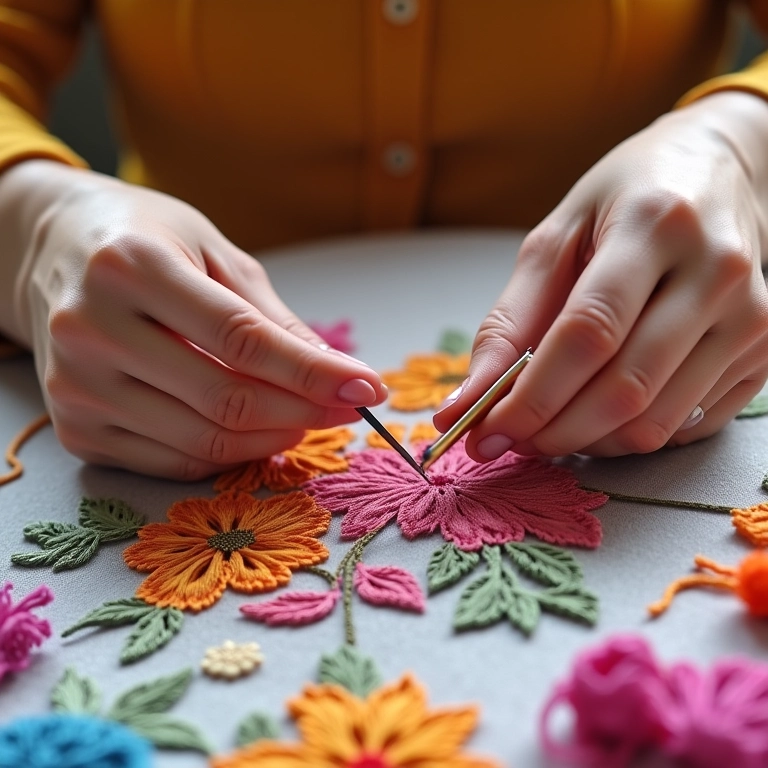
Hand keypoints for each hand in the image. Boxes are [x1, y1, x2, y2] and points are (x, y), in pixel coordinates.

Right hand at [7, 162, 385, 478]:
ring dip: (271, 438)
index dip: (314, 373)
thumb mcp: (215, 253)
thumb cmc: (147, 241)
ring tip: (305, 417)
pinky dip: (227, 455)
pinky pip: (171, 462)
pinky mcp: (74, 427)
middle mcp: (91, 328)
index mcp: (132, 266)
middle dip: (304, 411)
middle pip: (225, 399)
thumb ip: (273, 318)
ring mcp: (76, 385)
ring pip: (201, 441)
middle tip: (346, 407)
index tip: (367, 388)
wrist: (53, 252)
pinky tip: (256, 432)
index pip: (243, 339)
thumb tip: (338, 374)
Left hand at [435, 91, 767, 459]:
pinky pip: (686, 427)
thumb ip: (509, 320)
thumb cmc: (627, 200)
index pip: (588, 332)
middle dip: (552, 430)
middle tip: (508, 437)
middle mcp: (716, 273)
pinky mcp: (763, 353)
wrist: (721, 172)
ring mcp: (750, 318)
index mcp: (654, 226)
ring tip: (547, 426)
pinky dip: (627, 436)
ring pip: (656, 421)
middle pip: (625, 388)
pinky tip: (598, 414)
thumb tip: (467, 400)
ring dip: (586, 442)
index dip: (531, 396)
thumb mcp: (556, 238)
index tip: (484, 430)